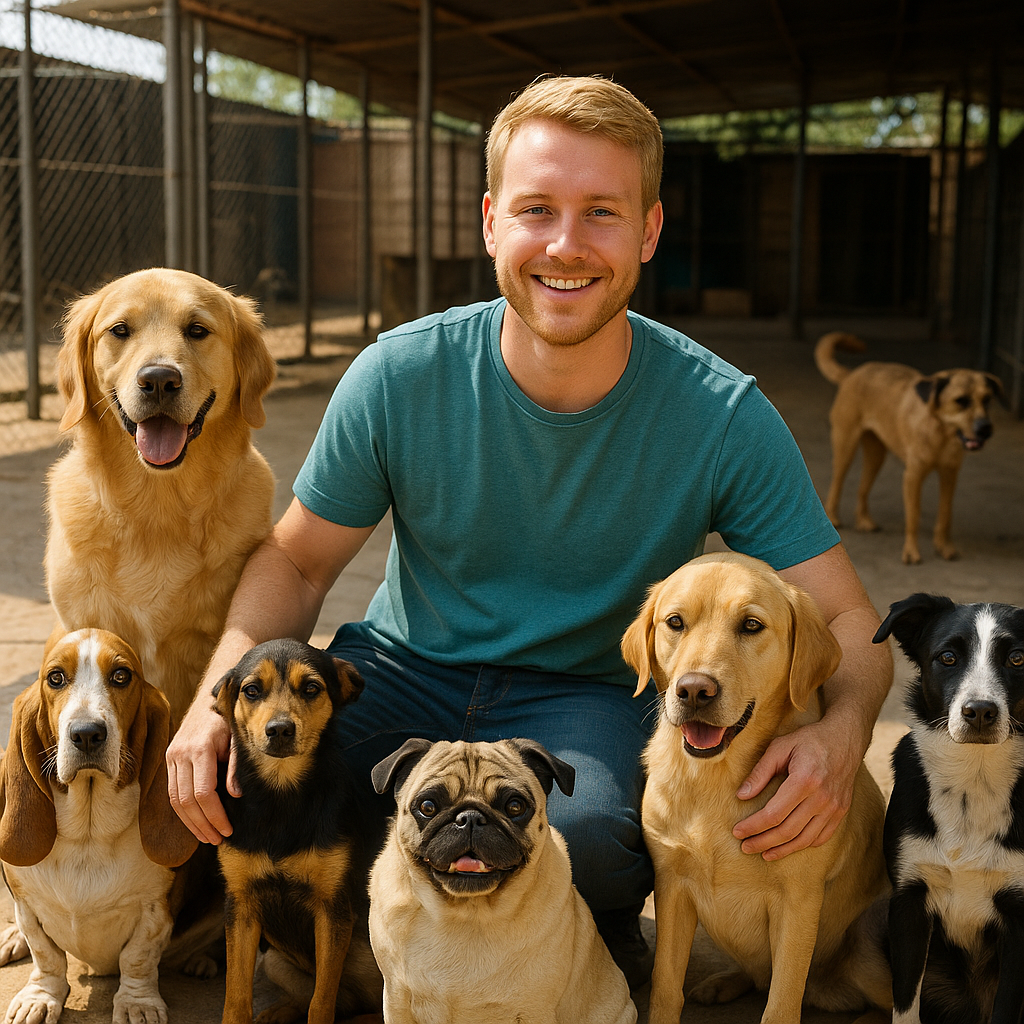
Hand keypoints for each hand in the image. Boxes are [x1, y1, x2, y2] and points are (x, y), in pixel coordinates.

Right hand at [166, 694, 236, 844]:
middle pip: (186, 801)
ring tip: (207, 837)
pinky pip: (172, 791)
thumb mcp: (238, 738)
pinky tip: (195, 822)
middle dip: (203, 824)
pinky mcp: (168, 760)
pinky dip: (182, 811)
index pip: (203, 793)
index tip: (227, 829)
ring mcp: (171, 757)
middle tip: (218, 839)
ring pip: (175, 800)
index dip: (215, 815)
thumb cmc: (228, 719)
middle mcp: (180, 754)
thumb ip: (236, 765)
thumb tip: (235, 795)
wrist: (209, 700)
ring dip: (190, 822)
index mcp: (199, 749)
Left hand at [732, 719, 857, 860]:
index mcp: (804, 780)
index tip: (737, 831)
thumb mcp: (780, 747)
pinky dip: (803, 845)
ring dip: (782, 850)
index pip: (773, 814)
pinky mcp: (841, 812)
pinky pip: (821, 837)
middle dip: (763, 842)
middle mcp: (821, 798)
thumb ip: (760, 772)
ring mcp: (834, 808)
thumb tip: (741, 795)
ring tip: (764, 853)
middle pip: (787, 831)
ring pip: (805, 839)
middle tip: (745, 847)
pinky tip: (789, 846)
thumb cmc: (809, 741)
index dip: (753, 826)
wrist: (845, 739)